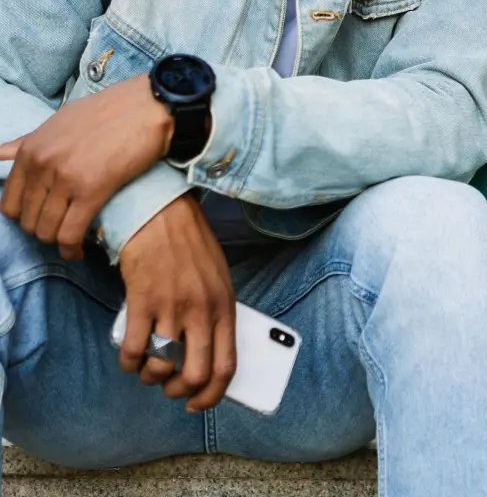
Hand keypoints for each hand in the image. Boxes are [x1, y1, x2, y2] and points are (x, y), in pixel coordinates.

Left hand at [0, 74, 173, 258]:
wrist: (149, 105)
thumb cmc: (111, 110)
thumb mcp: (61, 120)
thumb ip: (28, 142)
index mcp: (32, 149)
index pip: (10, 202)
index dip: (26, 217)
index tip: (44, 218)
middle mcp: (42, 165)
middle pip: (28, 220)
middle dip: (44, 231)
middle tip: (63, 229)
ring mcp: (65, 178)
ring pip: (47, 230)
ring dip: (58, 241)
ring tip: (72, 241)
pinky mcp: (92, 190)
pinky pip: (70, 233)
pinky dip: (72, 249)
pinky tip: (79, 251)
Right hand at [118, 193, 236, 411]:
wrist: (162, 215)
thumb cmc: (191, 247)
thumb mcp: (218, 279)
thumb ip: (217, 313)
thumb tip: (211, 353)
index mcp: (225, 306)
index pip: (226, 365)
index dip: (211, 395)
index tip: (196, 404)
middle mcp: (202, 310)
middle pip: (193, 375)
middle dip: (178, 392)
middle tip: (168, 386)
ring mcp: (172, 307)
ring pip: (160, 367)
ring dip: (150, 377)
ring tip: (147, 367)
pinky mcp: (143, 301)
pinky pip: (133, 350)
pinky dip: (128, 363)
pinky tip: (129, 358)